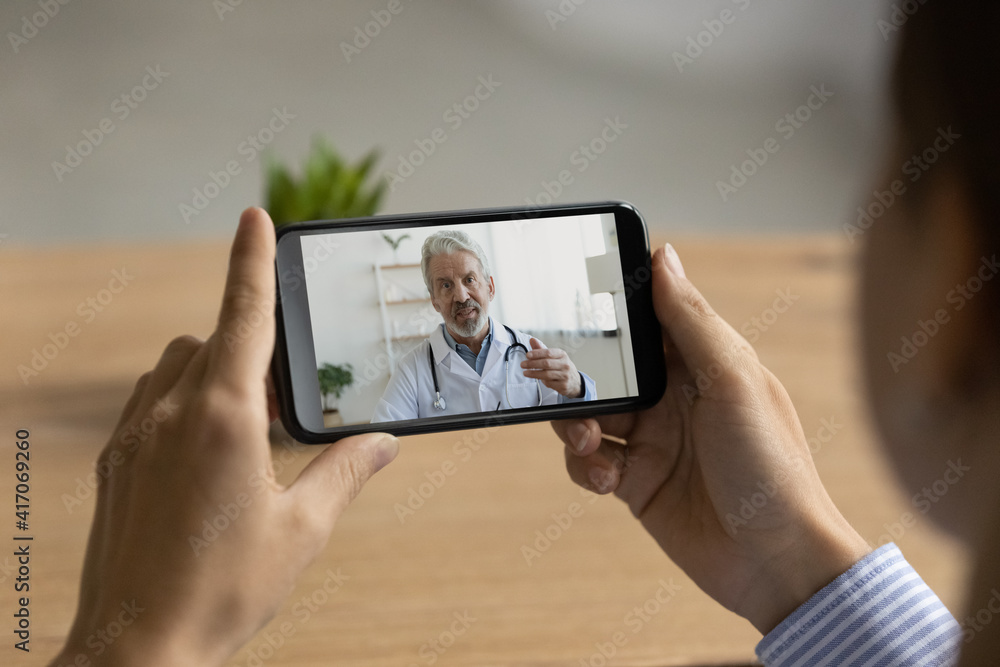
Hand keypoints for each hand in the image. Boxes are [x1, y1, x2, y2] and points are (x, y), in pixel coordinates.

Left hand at [51, 208, 398, 666]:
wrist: (137, 648)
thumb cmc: (222, 589)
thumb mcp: (303, 530)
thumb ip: (346, 472)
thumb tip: (385, 444)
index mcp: (225, 418)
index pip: (243, 315)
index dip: (252, 260)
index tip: (255, 216)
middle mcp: (171, 412)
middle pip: (212, 341)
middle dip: (249, 350)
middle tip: (282, 406)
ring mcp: (134, 435)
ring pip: (176, 367)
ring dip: (214, 375)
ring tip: (246, 434)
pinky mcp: (115, 461)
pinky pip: (150, 402)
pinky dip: (182, 403)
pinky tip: (205, 458)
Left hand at [523, 338, 581, 397]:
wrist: (575, 381)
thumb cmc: (561, 366)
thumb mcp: (554, 356)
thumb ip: (541, 349)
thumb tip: (532, 339)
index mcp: (562, 354)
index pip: (548, 352)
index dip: (537, 353)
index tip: (527, 355)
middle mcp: (565, 364)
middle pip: (546, 363)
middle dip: (532, 364)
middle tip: (523, 364)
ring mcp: (565, 375)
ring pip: (546, 374)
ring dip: (533, 373)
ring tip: (525, 372)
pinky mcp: (563, 385)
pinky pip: (549, 383)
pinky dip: (541, 380)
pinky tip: (537, 378)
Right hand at [550, 244, 869, 633]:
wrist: (776, 562)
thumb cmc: (772, 465)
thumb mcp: (734, 381)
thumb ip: (692, 321)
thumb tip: (663, 256)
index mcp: (701, 363)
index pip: (646, 320)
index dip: (610, 309)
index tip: (572, 299)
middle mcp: (672, 397)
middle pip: (605, 368)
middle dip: (576, 374)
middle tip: (555, 378)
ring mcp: (651, 440)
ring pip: (587, 413)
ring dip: (574, 423)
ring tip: (586, 440)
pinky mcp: (634, 482)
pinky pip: (587, 462)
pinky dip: (583, 467)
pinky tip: (605, 478)